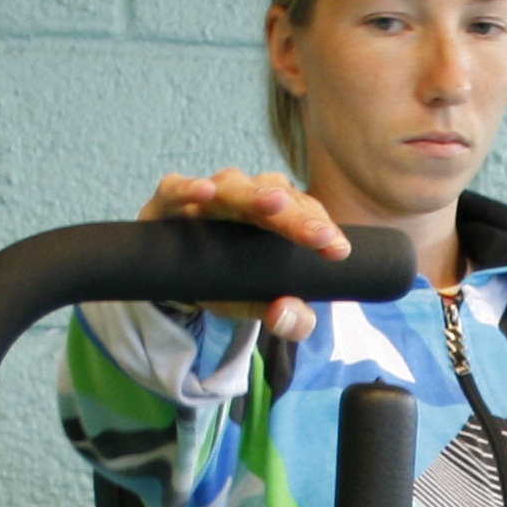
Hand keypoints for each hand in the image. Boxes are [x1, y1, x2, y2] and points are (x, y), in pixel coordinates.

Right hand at [138, 168, 348, 341]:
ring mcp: (208, 197)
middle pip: (275, 197)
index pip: (305, 214)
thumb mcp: (261, 305)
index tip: (338, 250)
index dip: (321, 229)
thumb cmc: (228, 282)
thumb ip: (289, 320)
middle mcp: (246, 198)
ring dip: (252, 195)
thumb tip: (287, 316)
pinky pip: (176, 187)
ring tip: (273, 204)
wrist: (175, 280)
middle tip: (318, 236)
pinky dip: (188, 188)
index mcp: (277, 216)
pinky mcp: (168, 201)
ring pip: (233, 186)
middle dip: (297, 217)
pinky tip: (203, 192)